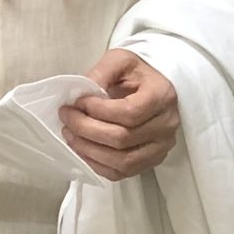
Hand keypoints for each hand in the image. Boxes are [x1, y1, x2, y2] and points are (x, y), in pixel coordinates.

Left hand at [62, 49, 182, 179]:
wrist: (153, 87)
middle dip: (86, 129)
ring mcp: (161, 147)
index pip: (128, 113)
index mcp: (161, 96)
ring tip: (70, 134)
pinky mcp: (152, 161)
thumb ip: (101, 73)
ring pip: (122, 161)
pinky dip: (97, 165)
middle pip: (122, 139)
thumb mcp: (119, 61)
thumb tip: (80, 94)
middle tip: (66, 118)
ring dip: (89, 150)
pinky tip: (82, 150)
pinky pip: (123, 173)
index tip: (77, 102)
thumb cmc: (136, 73)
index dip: (98, 111)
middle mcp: (167, 125)